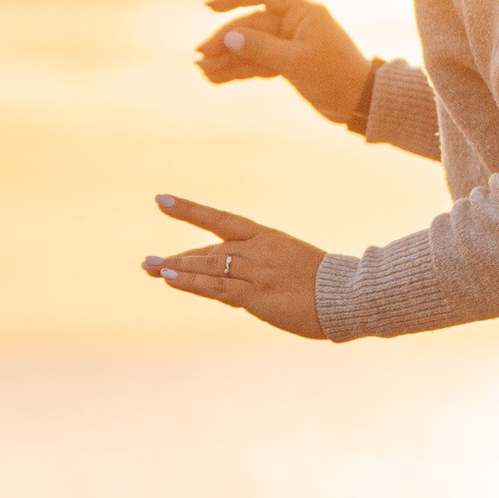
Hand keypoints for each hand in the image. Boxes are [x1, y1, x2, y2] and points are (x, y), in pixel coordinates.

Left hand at [143, 197, 326, 337]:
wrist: (349, 295)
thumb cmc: (326, 284)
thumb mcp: (292, 264)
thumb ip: (261, 269)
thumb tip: (230, 286)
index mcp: (267, 237)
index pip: (221, 219)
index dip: (190, 209)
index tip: (161, 201)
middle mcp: (257, 250)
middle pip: (208, 249)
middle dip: (178, 257)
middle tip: (148, 263)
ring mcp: (255, 272)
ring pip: (208, 266)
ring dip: (177, 268)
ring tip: (150, 268)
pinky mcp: (256, 296)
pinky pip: (216, 288)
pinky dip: (191, 283)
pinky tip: (170, 279)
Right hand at [194, 0, 370, 127]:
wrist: (359, 103)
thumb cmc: (335, 75)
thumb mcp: (296, 61)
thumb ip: (261, 47)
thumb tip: (228, 36)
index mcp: (303, 13)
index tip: (209, 8)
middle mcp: (295, 25)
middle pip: (252, 27)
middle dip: (225, 41)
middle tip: (201, 57)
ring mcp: (290, 46)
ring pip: (252, 48)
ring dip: (228, 59)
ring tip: (203, 71)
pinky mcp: (288, 66)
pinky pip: (258, 64)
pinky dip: (240, 71)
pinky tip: (218, 79)